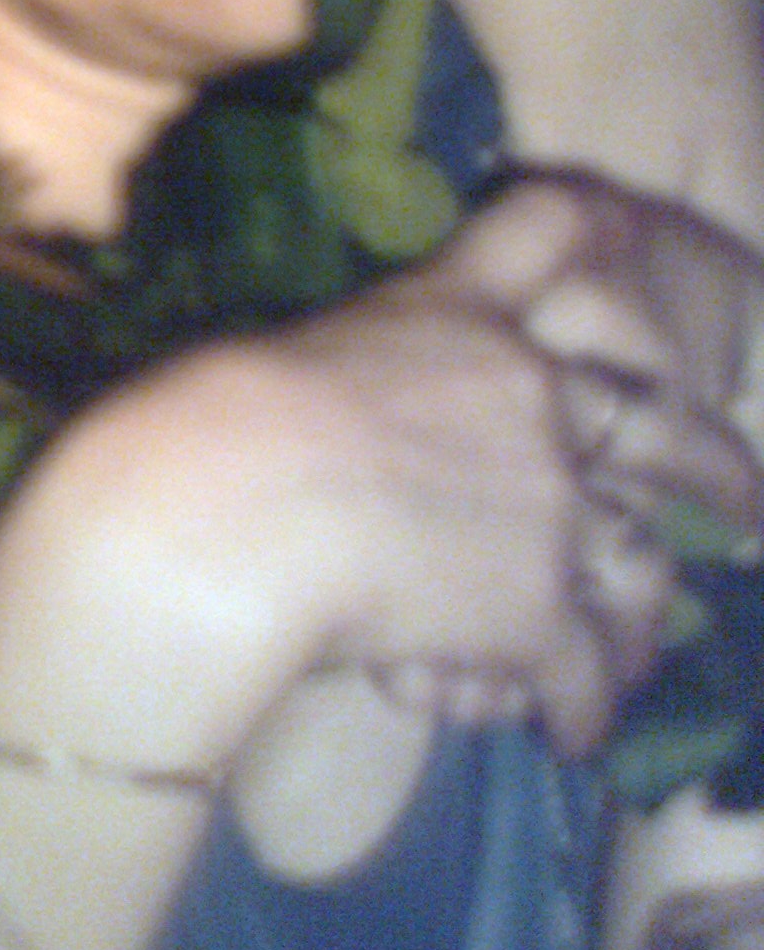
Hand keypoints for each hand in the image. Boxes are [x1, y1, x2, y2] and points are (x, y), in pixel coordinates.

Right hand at [283, 173, 762, 756]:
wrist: (244, 496)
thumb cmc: (235, 408)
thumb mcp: (304, 350)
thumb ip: (366, 373)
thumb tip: (344, 418)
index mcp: (462, 311)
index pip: (545, 231)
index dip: (592, 218)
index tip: (617, 216)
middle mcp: (535, 397)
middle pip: (656, 424)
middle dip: (713, 469)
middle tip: (748, 505)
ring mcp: (551, 504)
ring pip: (636, 569)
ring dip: (641, 621)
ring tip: (642, 652)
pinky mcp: (539, 608)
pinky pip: (580, 674)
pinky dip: (577, 710)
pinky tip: (566, 733)